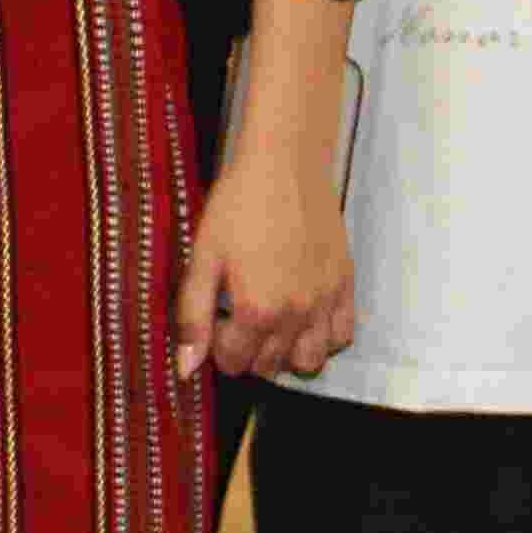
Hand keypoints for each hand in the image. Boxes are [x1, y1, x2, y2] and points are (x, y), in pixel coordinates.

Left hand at [173, 163, 358, 384]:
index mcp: (256, 310)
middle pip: (270, 366)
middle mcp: (296, 315)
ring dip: (287, 353)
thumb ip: (193, 317)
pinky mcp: (345, 284)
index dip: (217, 345)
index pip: (233, 363)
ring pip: (311, 362)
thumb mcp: (203, 257)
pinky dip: (324, 336)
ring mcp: (326, 302)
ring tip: (272, 323)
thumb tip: (186, 369)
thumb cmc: (237, 205)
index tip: (215, 316)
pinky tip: (304, 314)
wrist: (285, 164)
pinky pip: (343, 334)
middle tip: (238, 315)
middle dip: (247, 352)